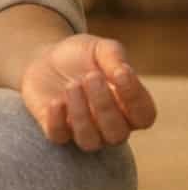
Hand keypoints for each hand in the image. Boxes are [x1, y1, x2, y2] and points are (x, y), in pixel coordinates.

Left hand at [20, 33, 157, 150]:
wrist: (45, 58)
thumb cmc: (81, 56)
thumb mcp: (100, 48)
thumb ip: (114, 56)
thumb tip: (123, 72)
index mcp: (129, 106)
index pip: (144, 115)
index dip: (135, 98)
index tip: (120, 73)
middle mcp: (110, 126)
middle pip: (117, 133)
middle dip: (104, 105)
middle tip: (91, 76)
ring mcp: (84, 131)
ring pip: (90, 141)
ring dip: (81, 115)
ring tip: (72, 85)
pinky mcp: (57, 130)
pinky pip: (60, 137)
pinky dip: (57, 121)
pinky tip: (56, 101)